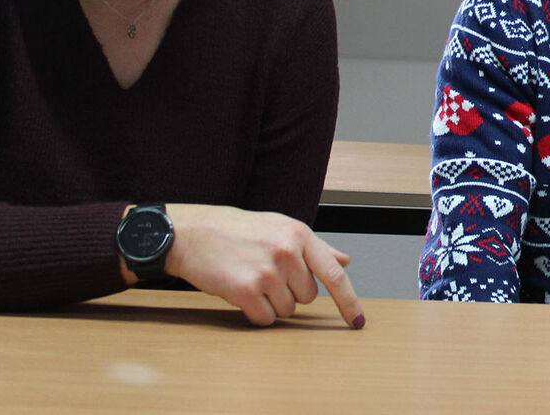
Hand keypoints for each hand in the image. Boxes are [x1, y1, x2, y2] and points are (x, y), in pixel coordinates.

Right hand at [149, 204, 365, 328]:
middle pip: (308, 297)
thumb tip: (344, 260)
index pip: (334, 274)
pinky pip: (265, 319)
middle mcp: (287, 252)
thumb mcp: (280, 228)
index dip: (348, 301)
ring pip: (287, 310)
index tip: (357, 322)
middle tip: (267, 273)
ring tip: (252, 278)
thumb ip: (315, 247)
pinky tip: (241, 293)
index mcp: (300, 234)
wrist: (192, 234)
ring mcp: (267, 272)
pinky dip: (255, 313)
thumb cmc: (237, 231)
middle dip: (290, 292)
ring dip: (271, 302)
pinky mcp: (245, 290)